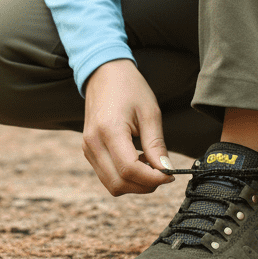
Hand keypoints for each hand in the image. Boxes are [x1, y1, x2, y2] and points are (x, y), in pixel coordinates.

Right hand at [82, 59, 175, 195]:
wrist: (104, 73)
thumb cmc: (129, 87)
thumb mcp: (149, 112)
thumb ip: (156, 145)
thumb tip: (165, 171)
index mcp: (108, 130)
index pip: (129, 169)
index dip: (152, 179)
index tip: (169, 175)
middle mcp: (93, 143)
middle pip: (119, 183)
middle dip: (144, 186)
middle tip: (163, 173)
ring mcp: (87, 148)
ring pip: (111, 184)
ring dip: (134, 184)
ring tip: (149, 165)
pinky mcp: (88, 150)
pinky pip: (106, 176)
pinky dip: (124, 177)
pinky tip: (137, 161)